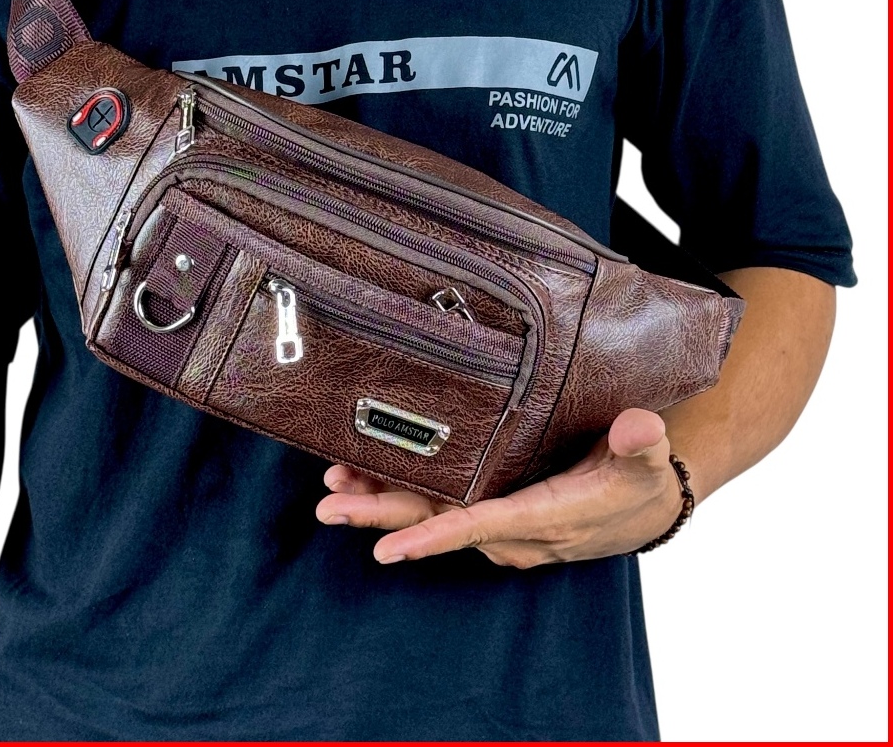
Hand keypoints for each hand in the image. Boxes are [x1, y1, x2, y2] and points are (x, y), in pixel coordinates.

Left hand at [315, 408, 683, 567]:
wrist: (643, 506)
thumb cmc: (639, 479)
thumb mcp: (646, 460)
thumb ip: (640, 443)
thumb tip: (637, 427)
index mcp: (546, 517)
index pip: (481, 526)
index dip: (434, 536)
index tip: (388, 548)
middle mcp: (514, 531)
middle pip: (438, 524)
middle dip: (382, 518)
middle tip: (328, 508)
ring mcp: (500, 526)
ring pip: (431, 515)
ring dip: (381, 503)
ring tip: (332, 486)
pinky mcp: (494, 515)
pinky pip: (440, 508)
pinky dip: (402, 494)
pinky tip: (366, 476)